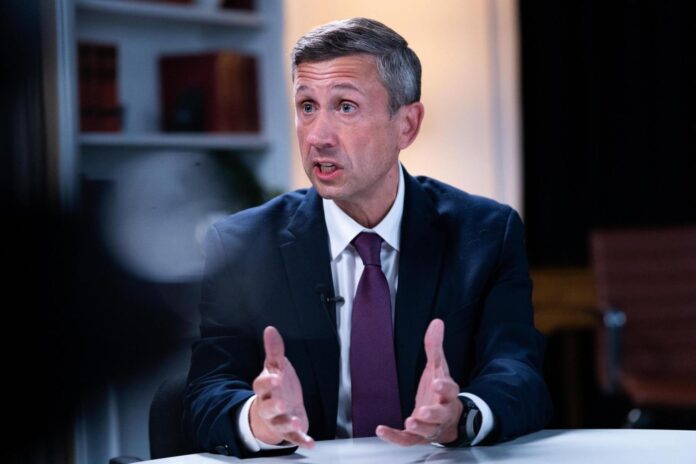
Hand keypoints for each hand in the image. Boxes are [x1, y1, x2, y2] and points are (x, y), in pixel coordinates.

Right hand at [249, 326, 314, 448]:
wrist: (275, 412)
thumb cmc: (276, 387)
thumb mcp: (276, 367)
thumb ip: (274, 350)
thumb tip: (270, 329)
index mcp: (265, 388)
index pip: (261, 384)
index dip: (268, 381)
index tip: (277, 376)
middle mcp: (269, 405)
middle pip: (268, 406)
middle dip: (274, 405)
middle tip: (282, 402)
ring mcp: (278, 419)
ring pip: (279, 423)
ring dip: (287, 422)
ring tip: (296, 421)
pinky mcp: (288, 431)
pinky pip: (293, 437)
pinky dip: (302, 439)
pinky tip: (310, 442)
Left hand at [376, 319, 462, 445]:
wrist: (449, 419)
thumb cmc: (441, 392)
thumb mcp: (438, 367)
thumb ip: (435, 346)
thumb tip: (436, 323)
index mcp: (448, 394)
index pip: (450, 390)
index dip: (444, 387)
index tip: (437, 382)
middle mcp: (442, 412)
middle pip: (441, 415)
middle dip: (432, 413)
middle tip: (423, 411)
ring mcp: (431, 427)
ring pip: (428, 430)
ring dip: (419, 427)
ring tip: (410, 421)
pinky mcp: (418, 437)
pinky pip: (408, 440)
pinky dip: (395, 437)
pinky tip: (382, 430)